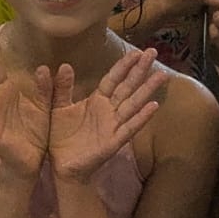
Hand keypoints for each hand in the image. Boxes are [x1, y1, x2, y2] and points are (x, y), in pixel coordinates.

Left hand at [44, 44, 163, 182]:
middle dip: (141, 70)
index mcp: (96, 100)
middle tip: (154, 52)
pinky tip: (154, 106)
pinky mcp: (114, 141)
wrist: (62, 166)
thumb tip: (64, 64)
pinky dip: (142, 117)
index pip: (113, 78)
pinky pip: (129, 127)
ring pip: (134, 104)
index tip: (137, 51)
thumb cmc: (60, 137)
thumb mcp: (57, 108)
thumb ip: (61, 89)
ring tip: (162, 75)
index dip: (124, 65)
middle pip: (127, 86)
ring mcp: (113, 126)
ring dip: (147, 90)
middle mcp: (108, 110)